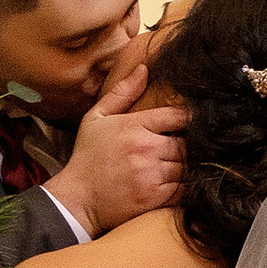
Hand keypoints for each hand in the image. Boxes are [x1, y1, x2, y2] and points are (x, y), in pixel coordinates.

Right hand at [47, 59, 187, 234]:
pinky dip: (184, 186)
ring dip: (186, 166)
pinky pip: (183, 188)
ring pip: (187, 166)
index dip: (188, 119)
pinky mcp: (154, 197)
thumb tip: (144, 68)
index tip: (189, 124)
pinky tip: (175, 182)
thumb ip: (122, 93)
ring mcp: (151, 174)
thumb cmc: (88, 156)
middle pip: (186, 143)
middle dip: (187, 145)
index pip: (177, 116)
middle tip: (185, 148)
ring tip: (179, 166)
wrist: (78, 199)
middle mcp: (144, 148)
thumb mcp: (96, 118)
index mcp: (133, 126)